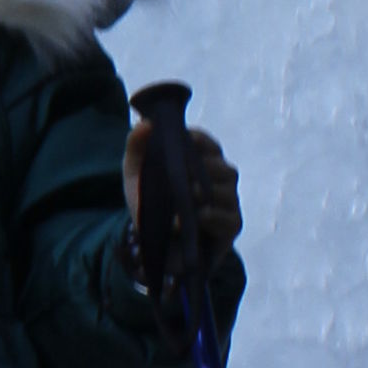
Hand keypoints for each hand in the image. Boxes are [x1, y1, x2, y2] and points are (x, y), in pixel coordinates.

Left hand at [124, 118, 242, 278]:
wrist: (154, 243)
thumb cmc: (151, 202)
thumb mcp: (136, 175)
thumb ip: (136, 147)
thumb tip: (144, 124)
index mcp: (201, 160)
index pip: (207, 143)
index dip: (198, 140)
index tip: (184, 140)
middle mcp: (220, 178)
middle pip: (222, 166)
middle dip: (204, 168)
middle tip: (184, 172)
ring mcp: (228, 202)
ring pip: (228, 190)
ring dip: (208, 192)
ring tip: (188, 196)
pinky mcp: (231, 226)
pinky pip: (231, 218)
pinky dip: (214, 216)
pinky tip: (199, 216)